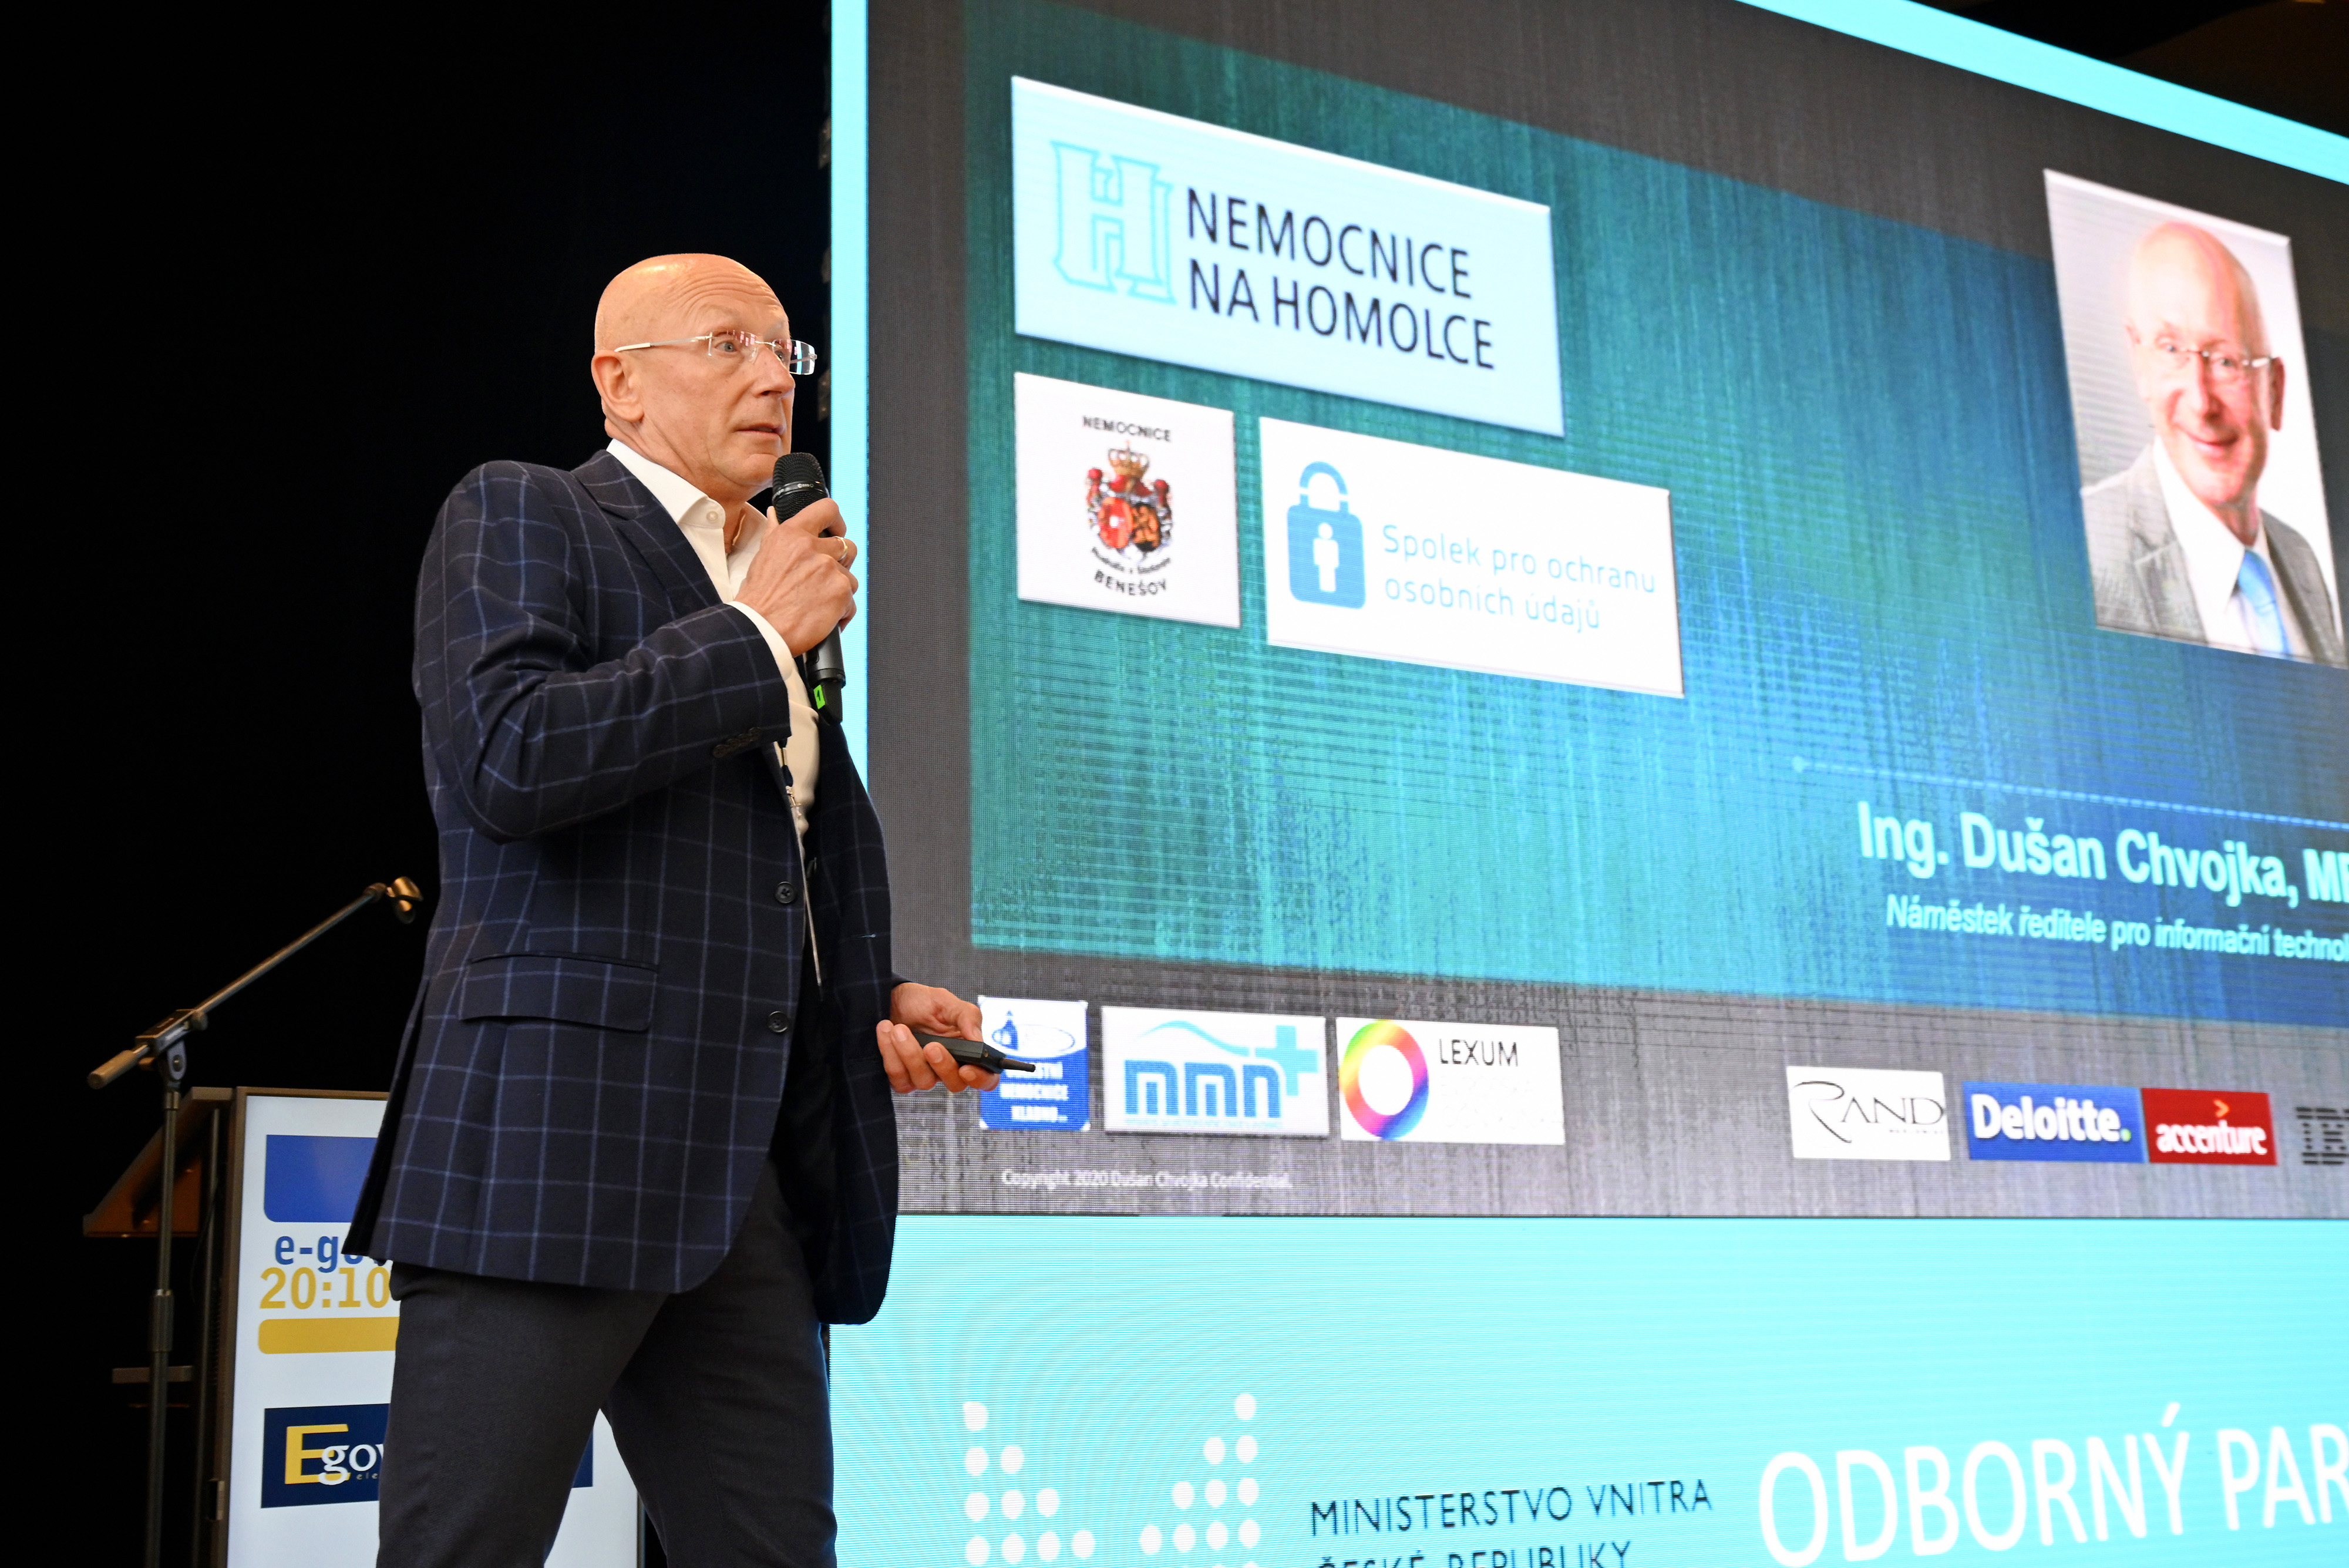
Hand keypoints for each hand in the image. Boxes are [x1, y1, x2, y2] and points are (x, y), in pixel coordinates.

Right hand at [737, 496, 857, 653]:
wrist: (759, 630)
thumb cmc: (757, 599)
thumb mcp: (762, 557)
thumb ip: (775, 534)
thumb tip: (776, 514)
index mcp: (792, 534)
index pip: (827, 509)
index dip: (837, 521)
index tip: (837, 532)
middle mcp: (812, 548)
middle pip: (847, 546)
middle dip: (841, 564)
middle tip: (823, 581)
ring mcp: (829, 569)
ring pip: (851, 577)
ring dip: (839, 591)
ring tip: (817, 605)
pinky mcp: (841, 591)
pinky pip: (852, 602)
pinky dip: (841, 613)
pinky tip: (823, 619)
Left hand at [876, 983, 996, 1093]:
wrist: (891, 999)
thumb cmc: (922, 1002)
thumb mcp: (946, 1002)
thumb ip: (967, 1017)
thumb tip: (978, 1040)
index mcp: (968, 1051)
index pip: (985, 1077)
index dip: (980, 1079)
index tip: (966, 1069)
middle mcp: (948, 1067)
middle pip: (955, 1084)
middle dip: (942, 1065)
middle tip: (930, 1045)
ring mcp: (925, 1075)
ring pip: (924, 1082)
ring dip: (909, 1053)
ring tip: (898, 1028)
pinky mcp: (902, 1078)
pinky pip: (899, 1078)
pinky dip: (890, 1054)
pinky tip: (886, 1031)